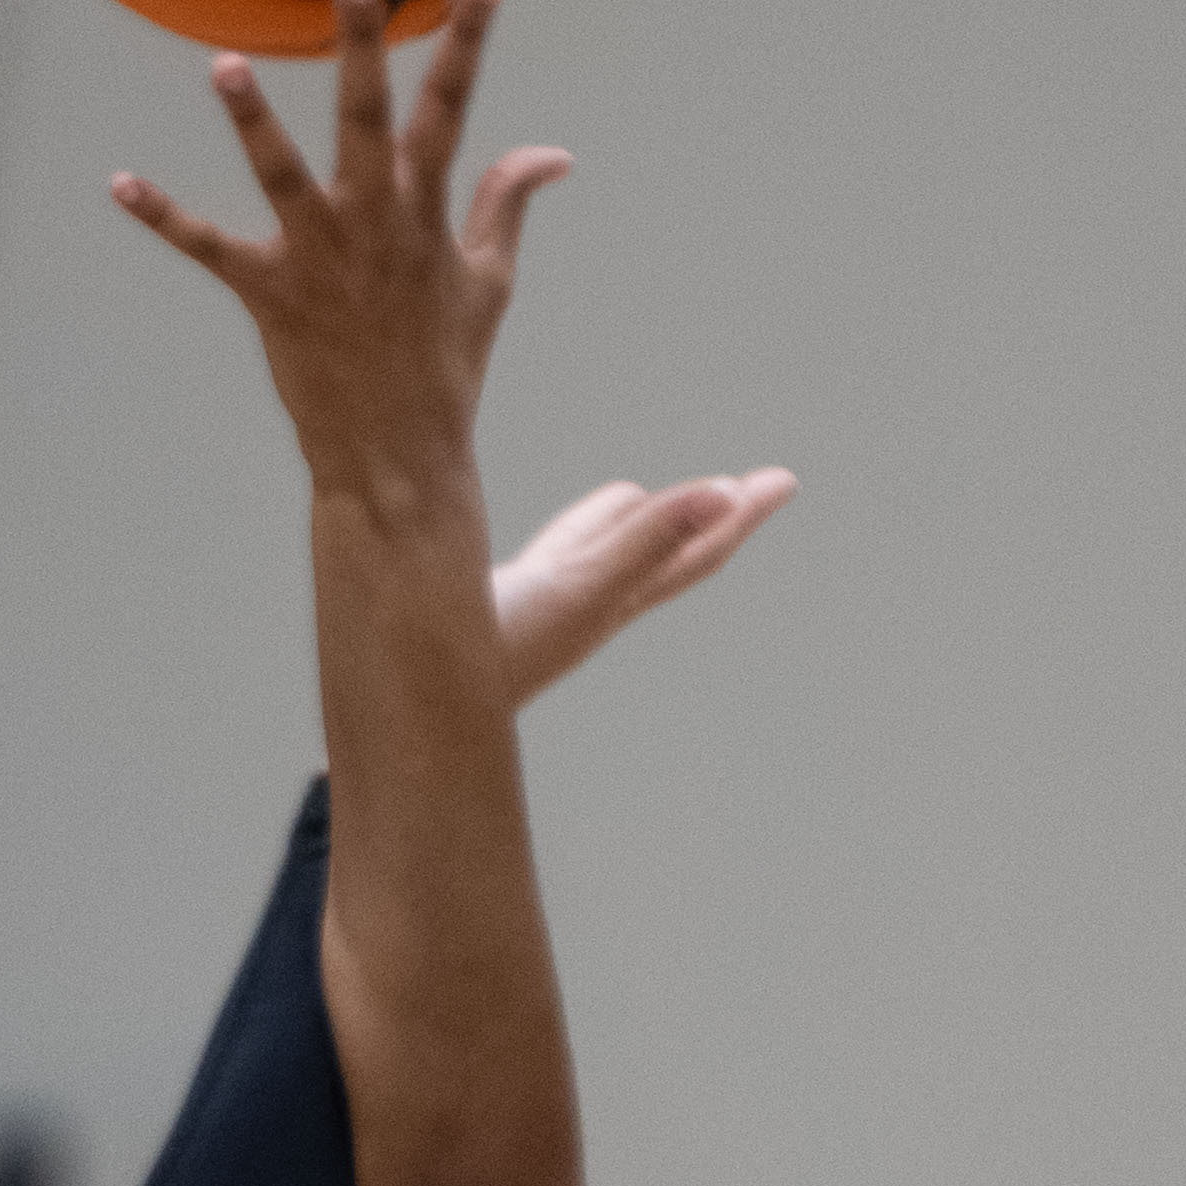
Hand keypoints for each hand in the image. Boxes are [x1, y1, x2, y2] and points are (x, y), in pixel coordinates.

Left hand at [113, 0, 565, 509]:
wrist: (399, 459)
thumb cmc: (444, 368)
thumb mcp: (490, 284)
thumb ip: (508, 205)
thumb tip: (552, 152)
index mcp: (427, 216)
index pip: (452, 114)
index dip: (469, 44)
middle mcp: (374, 227)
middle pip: (367, 122)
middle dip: (362, 48)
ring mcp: (320, 261)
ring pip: (283, 178)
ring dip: (254, 122)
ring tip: (224, 65)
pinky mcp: (271, 296)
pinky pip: (209, 251)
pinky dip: (164, 218)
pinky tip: (120, 184)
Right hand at [492, 471, 799, 711]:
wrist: (401, 705)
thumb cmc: (486, 655)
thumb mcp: (575, 588)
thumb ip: (646, 539)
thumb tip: (725, 494)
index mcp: (611, 603)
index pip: (693, 554)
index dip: (739, 516)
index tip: (785, 480)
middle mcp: (587, 604)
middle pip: (668, 553)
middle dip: (714, 516)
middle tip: (760, 485)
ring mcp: (546, 602)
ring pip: (616, 549)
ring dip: (653, 520)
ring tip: (686, 500)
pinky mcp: (507, 598)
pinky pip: (566, 551)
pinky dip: (590, 524)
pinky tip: (592, 522)